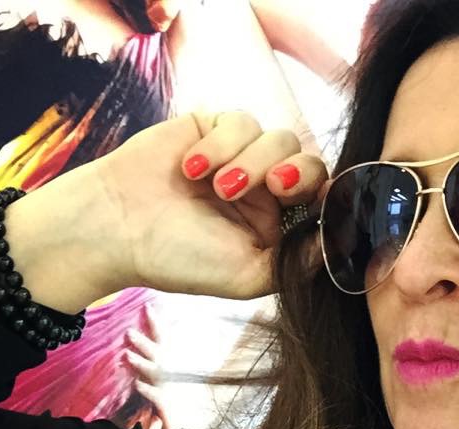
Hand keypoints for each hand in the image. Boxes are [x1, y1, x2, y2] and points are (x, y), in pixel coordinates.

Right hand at [93, 110, 329, 300]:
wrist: (116, 228)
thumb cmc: (179, 259)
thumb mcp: (248, 276)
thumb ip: (297, 263)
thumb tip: (342, 242)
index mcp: (279, 228)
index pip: (323, 204)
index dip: (330, 198)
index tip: (325, 203)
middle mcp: (265, 193)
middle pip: (309, 165)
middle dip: (298, 173)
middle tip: (277, 187)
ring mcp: (241, 158)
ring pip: (279, 139)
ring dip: (252, 162)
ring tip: (217, 188)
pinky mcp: (214, 129)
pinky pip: (241, 121)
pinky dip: (221, 144)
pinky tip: (192, 169)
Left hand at [120, 311, 175, 428]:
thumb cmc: (165, 404)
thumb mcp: (155, 382)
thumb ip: (146, 367)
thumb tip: (128, 349)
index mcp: (167, 367)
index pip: (162, 341)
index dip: (155, 324)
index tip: (148, 306)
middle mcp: (170, 376)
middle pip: (158, 354)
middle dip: (144, 343)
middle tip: (129, 333)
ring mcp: (170, 390)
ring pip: (156, 373)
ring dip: (142, 364)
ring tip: (128, 356)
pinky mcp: (168, 407)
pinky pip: (157, 396)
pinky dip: (148, 390)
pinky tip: (138, 385)